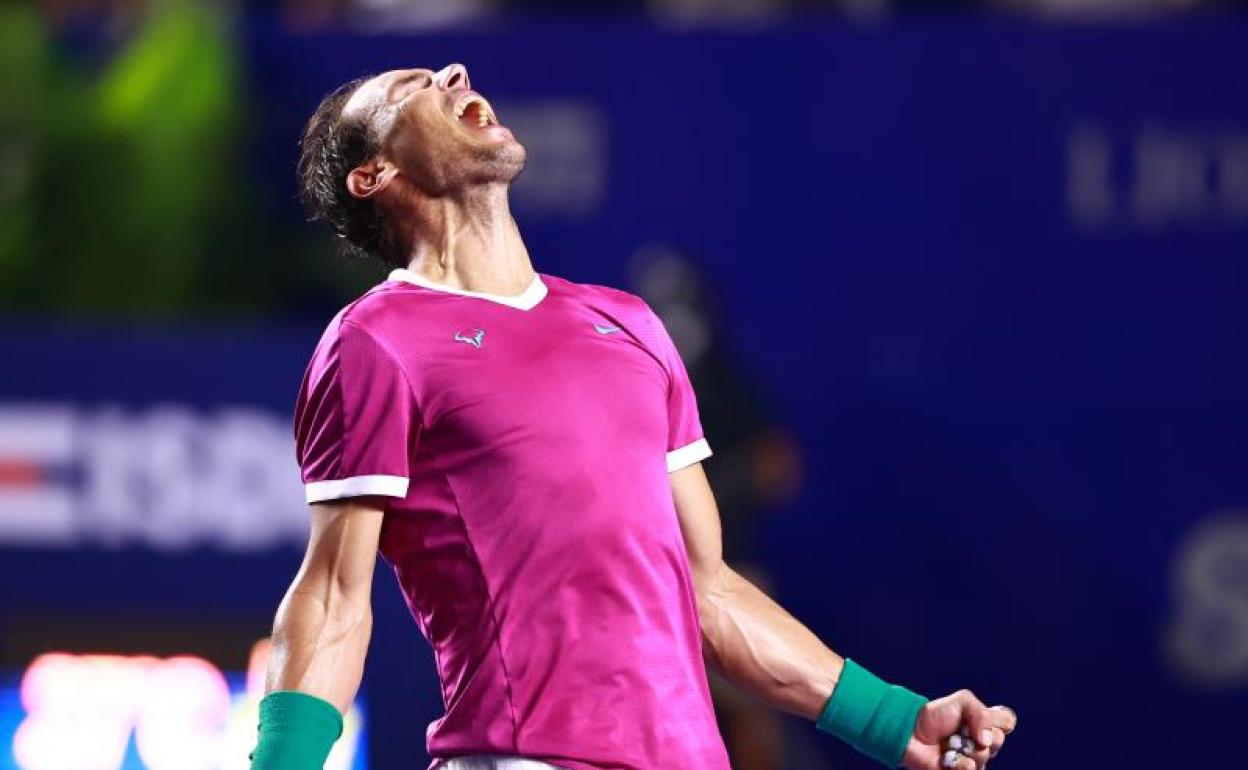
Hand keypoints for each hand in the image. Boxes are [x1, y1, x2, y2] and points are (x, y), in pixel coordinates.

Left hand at [902, 690, 1016, 769]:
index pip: (1008, 721)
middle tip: (962, 731)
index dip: (997, 720)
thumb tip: (987, 740)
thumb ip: (981, 713)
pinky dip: (962, 765)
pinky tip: (949, 760)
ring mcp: (973, 759)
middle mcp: (983, 742)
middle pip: (998, 741)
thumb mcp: (962, 701)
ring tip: (951, 745)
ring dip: (967, 748)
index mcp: (985, 723)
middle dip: (979, 733)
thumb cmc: (935, 715)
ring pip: (984, 756)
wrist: (911, 732)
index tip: (979, 717)